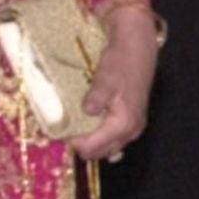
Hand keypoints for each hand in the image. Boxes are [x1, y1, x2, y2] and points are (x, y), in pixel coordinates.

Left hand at [71, 5, 159, 160]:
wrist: (138, 46)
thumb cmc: (121, 61)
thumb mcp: (104, 79)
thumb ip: (95, 99)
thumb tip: (84, 113)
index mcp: (123, 124)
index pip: (92, 147)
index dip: (73, 141)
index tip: (59, 130)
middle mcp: (131, 131)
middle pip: (100, 152)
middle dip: (82, 144)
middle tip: (66, 128)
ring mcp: (134, 128)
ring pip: (108, 148)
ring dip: (92, 141)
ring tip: (77, 126)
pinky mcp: (134, 121)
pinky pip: (115, 139)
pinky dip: (102, 137)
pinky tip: (92, 126)